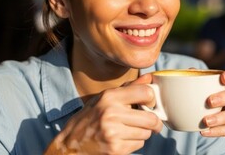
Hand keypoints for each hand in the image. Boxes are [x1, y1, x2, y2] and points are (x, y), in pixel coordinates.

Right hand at [46, 74, 162, 154]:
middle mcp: (111, 113)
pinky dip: (134, 144)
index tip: (150, 104)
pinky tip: (122, 140)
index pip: (145, 93)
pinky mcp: (115, 149)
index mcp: (109, 97)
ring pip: (146, 133)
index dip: (152, 99)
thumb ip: (129, 88)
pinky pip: (139, 145)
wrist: (70, 144)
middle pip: (151, 118)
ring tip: (129, 131)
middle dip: (154, 123)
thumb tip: (150, 77)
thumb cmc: (89, 118)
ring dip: (142, 133)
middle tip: (152, 123)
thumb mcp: (104, 98)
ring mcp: (113, 132)